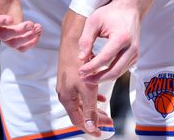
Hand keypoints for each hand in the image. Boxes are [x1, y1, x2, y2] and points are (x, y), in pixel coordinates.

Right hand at [0, 0, 40, 50]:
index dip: (0, 22)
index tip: (10, 19)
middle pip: (3, 36)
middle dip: (18, 32)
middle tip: (30, 24)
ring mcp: (4, 31)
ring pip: (13, 43)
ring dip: (27, 39)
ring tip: (37, 28)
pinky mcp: (14, 33)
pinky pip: (21, 45)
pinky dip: (30, 42)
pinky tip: (38, 30)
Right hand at [58, 10, 111, 136]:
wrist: (73, 42)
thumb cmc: (79, 64)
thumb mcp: (88, 89)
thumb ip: (90, 109)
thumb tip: (91, 128)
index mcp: (66, 98)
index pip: (77, 120)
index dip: (89, 128)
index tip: (101, 134)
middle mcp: (65, 93)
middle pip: (80, 112)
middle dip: (95, 119)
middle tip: (108, 124)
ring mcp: (68, 85)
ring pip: (82, 103)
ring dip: (94, 109)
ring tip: (106, 114)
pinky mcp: (72, 78)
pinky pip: (82, 93)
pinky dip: (92, 98)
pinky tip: (101, 98)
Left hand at [77, 2, 139, 83]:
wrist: (129, 9)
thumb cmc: (111, 13)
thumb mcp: (94, 21)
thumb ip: (86, 39)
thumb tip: (81, 58)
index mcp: (122, 38)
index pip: (105, 59)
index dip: (91, 67)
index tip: (80, 71)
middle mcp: (131, 48)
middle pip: (114, 71)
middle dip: (98, 78)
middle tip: (84, 78)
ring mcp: (135, 53)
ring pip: (119, 73)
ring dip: (103, 77)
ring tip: (88, 76)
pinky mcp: (134, 56)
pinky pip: (122, 69)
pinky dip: (110, 72)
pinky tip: (99, 70)